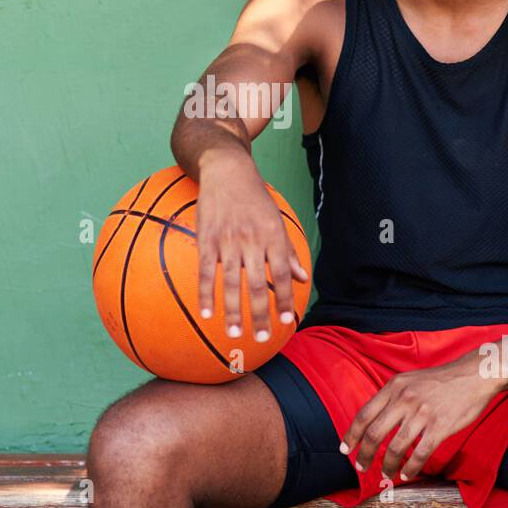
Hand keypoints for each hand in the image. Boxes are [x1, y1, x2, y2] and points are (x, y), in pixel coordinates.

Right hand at [195, 152, 308, 340]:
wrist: (226, 169)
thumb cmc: (255, 197)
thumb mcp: (277, 219)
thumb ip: (289, 251)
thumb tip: (303, 279)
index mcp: (273, 235)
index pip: (282, 274)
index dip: (284, 299)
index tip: (285, 322)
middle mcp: (252, 239)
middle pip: (258, 283)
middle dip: (260, 313)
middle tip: (261, 338)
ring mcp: (227, 240)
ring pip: (231, 281)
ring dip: (233, 310)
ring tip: (235, 333)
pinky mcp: (207, 238)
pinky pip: (205, 271)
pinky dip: (206, 294)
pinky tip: (207, 313)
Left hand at [339, 359, 500, 482]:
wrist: (473, 375)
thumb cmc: (440, 381)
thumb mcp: (409, 380)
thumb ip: (392, 397)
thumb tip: (374, 420)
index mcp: (394, 386)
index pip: (364, 414)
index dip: (351, 434)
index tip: (345, 449)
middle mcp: (404, 399)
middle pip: (374, 434)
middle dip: (364, 455)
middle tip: (361, 467)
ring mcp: (422, 414)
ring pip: (396, 448)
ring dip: (387, 466)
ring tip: (386, 474)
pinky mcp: (440, 427)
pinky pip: (419, 454)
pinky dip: (410, 468)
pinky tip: (406, 474)